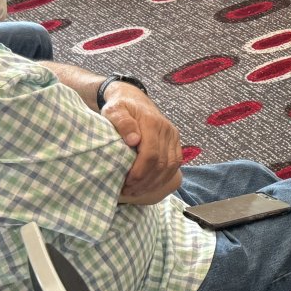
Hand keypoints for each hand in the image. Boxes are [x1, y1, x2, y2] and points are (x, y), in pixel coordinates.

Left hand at [100, 84, 182, 203]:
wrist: (134, 99)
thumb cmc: (121, 107)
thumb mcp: (114, 111)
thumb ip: (122, 122)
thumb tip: (133, 140)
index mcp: (152, 123)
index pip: (151, 154)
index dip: (140, 172)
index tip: (126, 183)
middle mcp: (167, 129)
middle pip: (161, 163)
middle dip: (145, 181)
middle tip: (128, 190)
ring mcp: (173, 136)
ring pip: (170, 166)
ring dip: (154, 182)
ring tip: (137, 191)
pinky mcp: (175, 142)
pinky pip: (175, 164)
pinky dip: (164, 178)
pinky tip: (150, 185)